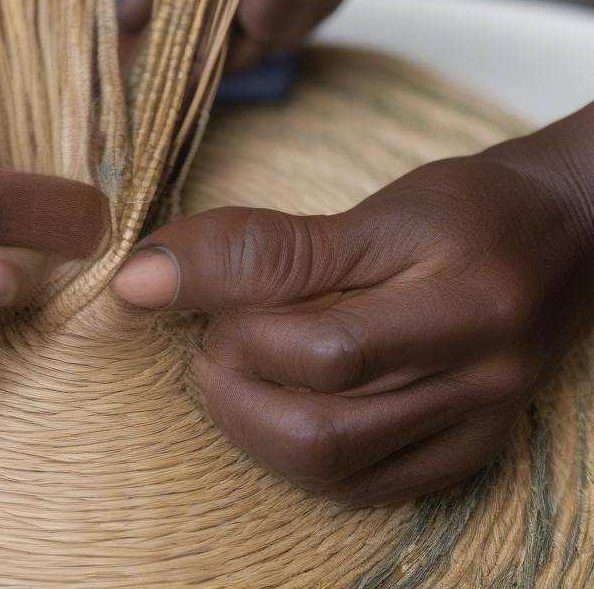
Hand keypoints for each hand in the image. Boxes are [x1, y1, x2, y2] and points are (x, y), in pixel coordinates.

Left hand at [113, 116, 593, 504]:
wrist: (558, 236)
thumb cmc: (462, 210)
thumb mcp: (374, 210)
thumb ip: (267, 248)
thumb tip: (143, 276)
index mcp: (462, 302)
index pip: (320, 338)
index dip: (217, 309)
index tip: (151, 279)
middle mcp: (477, 379)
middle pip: (321, 423)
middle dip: (230, 382)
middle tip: (207, 334)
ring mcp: (474, 428)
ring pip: (330, 464)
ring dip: (246, 419)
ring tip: (231, 363)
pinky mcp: (466, 455)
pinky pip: (360, 486)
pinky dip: (292, 450)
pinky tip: (275, 401)